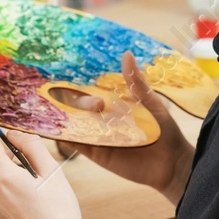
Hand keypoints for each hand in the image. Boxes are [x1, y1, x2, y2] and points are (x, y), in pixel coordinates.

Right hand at [55, 51, 194, 204]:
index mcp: (116, 105)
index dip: (80, 84)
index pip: (94, 91)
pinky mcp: (98, 154)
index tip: (67, 74)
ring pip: (76, 124)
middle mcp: (104, 120)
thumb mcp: (151, 103)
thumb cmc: (166, 131)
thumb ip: (136, 83)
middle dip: (74, 100)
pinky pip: (78, 145)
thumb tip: (126, 54)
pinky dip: (66, 138)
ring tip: (45, 108)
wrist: (172, 165)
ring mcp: (99, 137)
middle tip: (88, 102)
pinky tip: (55, 131)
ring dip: (63, 117)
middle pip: (81, 107)